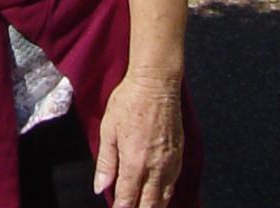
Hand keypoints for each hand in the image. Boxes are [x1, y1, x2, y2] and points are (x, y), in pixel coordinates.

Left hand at [94, 71, 183, 207]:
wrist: (156, 84)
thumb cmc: (129, 102)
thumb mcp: (109, 129)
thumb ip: (106, 162)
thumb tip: (100, 188)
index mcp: (135, 163)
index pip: (128, 199)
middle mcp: (155, 169)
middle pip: (148, 205)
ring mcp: (170, 164)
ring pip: (163, 199)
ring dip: (152, 207)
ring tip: (142, 207)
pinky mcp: (179, 157)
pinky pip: (172, 186)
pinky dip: (164, 196)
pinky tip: (158, 197)